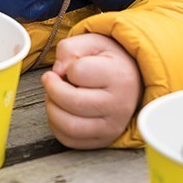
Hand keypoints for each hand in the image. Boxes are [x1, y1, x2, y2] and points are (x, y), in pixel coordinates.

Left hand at [41, 32, 141, 148]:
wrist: (130, 80)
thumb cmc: (108, 61)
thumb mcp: (92, 41)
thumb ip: (70, 49)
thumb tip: (58, 72)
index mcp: (119, 76)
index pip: (78, 72)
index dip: (66, 67)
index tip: (70, 66)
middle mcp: (119, 105)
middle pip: (72, 103)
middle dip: (52, 89)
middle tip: (51, 80)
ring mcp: (113, 126)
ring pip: (70, 127)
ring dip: (52, 109)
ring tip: (55, 97)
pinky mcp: (104, 140)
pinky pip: (70, 140)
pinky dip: (56, 126)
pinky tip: (61, 111)